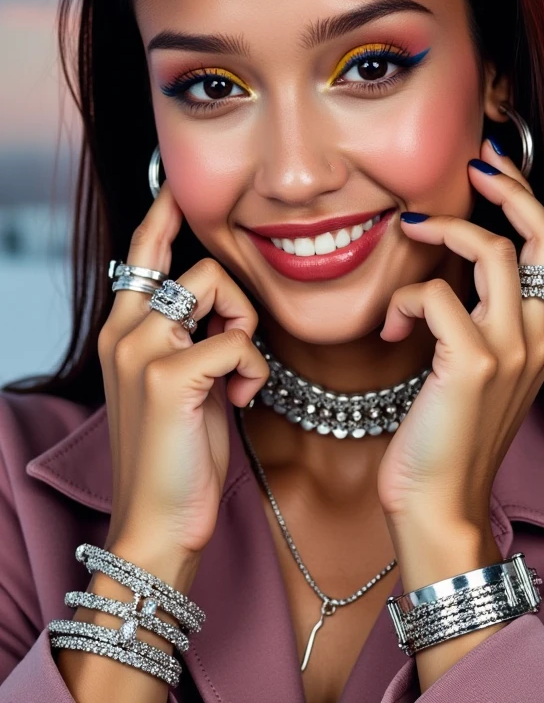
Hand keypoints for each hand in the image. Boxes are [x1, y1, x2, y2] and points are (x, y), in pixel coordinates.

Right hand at [97, 181, 269, 566]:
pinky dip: (253, 370)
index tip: (175, 187)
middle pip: (195, 266)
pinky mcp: (167, 374)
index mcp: (125, 330)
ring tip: (239, 377)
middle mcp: (125, 330)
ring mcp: (141, 349)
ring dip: (245, 329)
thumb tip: (226, 310)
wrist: (159, 522)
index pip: (143, 253)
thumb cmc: (179, 453)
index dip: (162, 215)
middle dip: (236, 299)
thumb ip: (192, 338)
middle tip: (239, 347)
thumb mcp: (182, 383)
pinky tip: (240, 401)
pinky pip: (237, 341)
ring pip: (215, 286)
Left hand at [376, 137, 543, 538]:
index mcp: (539, 337)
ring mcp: (510, 350)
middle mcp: (536, 337)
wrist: (438, 505)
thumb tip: (443, 275)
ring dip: (444, 231)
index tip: (491, 170)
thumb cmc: (443, 437)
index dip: (524, 199)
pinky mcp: (473, 364)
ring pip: (493, 251)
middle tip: (474, 163)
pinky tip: (389, 325)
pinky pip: (435, 296)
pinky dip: (404, 299)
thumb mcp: (470, 371)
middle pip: (543, 234)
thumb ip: (471, 323)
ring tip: (409, 234)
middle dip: (509, 187)